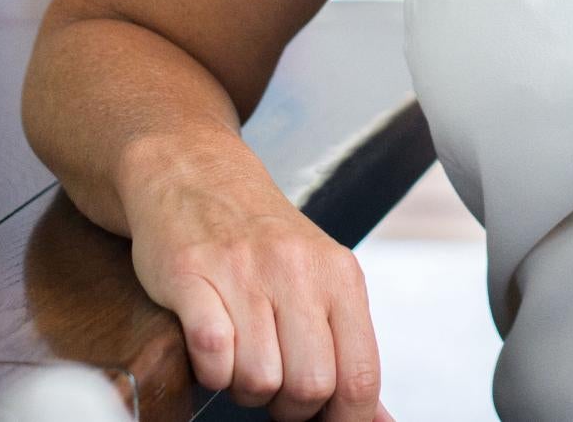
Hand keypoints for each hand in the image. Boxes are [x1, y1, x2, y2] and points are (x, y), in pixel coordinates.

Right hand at [124, 140, 394, 420]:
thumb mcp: (322, 281)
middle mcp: (298, 269)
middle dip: (288, 406)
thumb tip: (381, 421)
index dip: (343, 418)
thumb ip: (349, 349)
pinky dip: (209, 370)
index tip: (322, 419)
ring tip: (240, 353)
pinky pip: (212, 354)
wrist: (197, 174)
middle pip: (310, 387)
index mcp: (340, 276)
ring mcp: (244, 269)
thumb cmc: (264, 242)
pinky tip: (212, 344)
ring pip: (258, 380)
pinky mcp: (191, 273)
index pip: (360, 377)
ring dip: (243, 386)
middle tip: (273, 381)